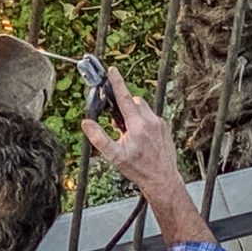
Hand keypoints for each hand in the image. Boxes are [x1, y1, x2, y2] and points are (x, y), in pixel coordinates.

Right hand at [81, 68, 182, 201]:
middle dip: (125, 106)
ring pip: (143, 108)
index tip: (112, 70)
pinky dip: (142, 121)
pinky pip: (151, 117)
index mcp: (137, 125)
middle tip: (118, 124)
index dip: (117, 82)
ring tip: (129, 133)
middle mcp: (150, 121)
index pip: (125, 97)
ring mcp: (159, 124)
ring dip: (134, 114)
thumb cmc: (138, 169)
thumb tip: (86, 123)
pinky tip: (140, 138)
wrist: (162, 179)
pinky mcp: (164, 128)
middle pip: (134, 101)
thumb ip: (98, 137)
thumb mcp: (114, 155)